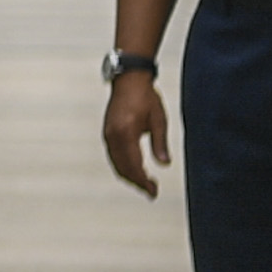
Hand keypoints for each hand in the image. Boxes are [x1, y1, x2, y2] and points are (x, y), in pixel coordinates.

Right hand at [101, 71, 168, 198]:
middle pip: (123, 169)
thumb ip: (160, 143)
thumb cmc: (146, 97)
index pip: (134, 166)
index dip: (143, 182)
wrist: (128, 79)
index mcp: (126, 133)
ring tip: (145, 183)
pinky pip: (113, 156)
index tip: (154, 192)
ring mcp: (108, 135)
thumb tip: (164, 164)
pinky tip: (134, 169)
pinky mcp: (107, 132)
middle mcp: (113, 136)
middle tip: (152, 191)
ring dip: (130, 176)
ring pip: (116, 164)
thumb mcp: (158, 120)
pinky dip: (123, 166)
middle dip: (137, 183)